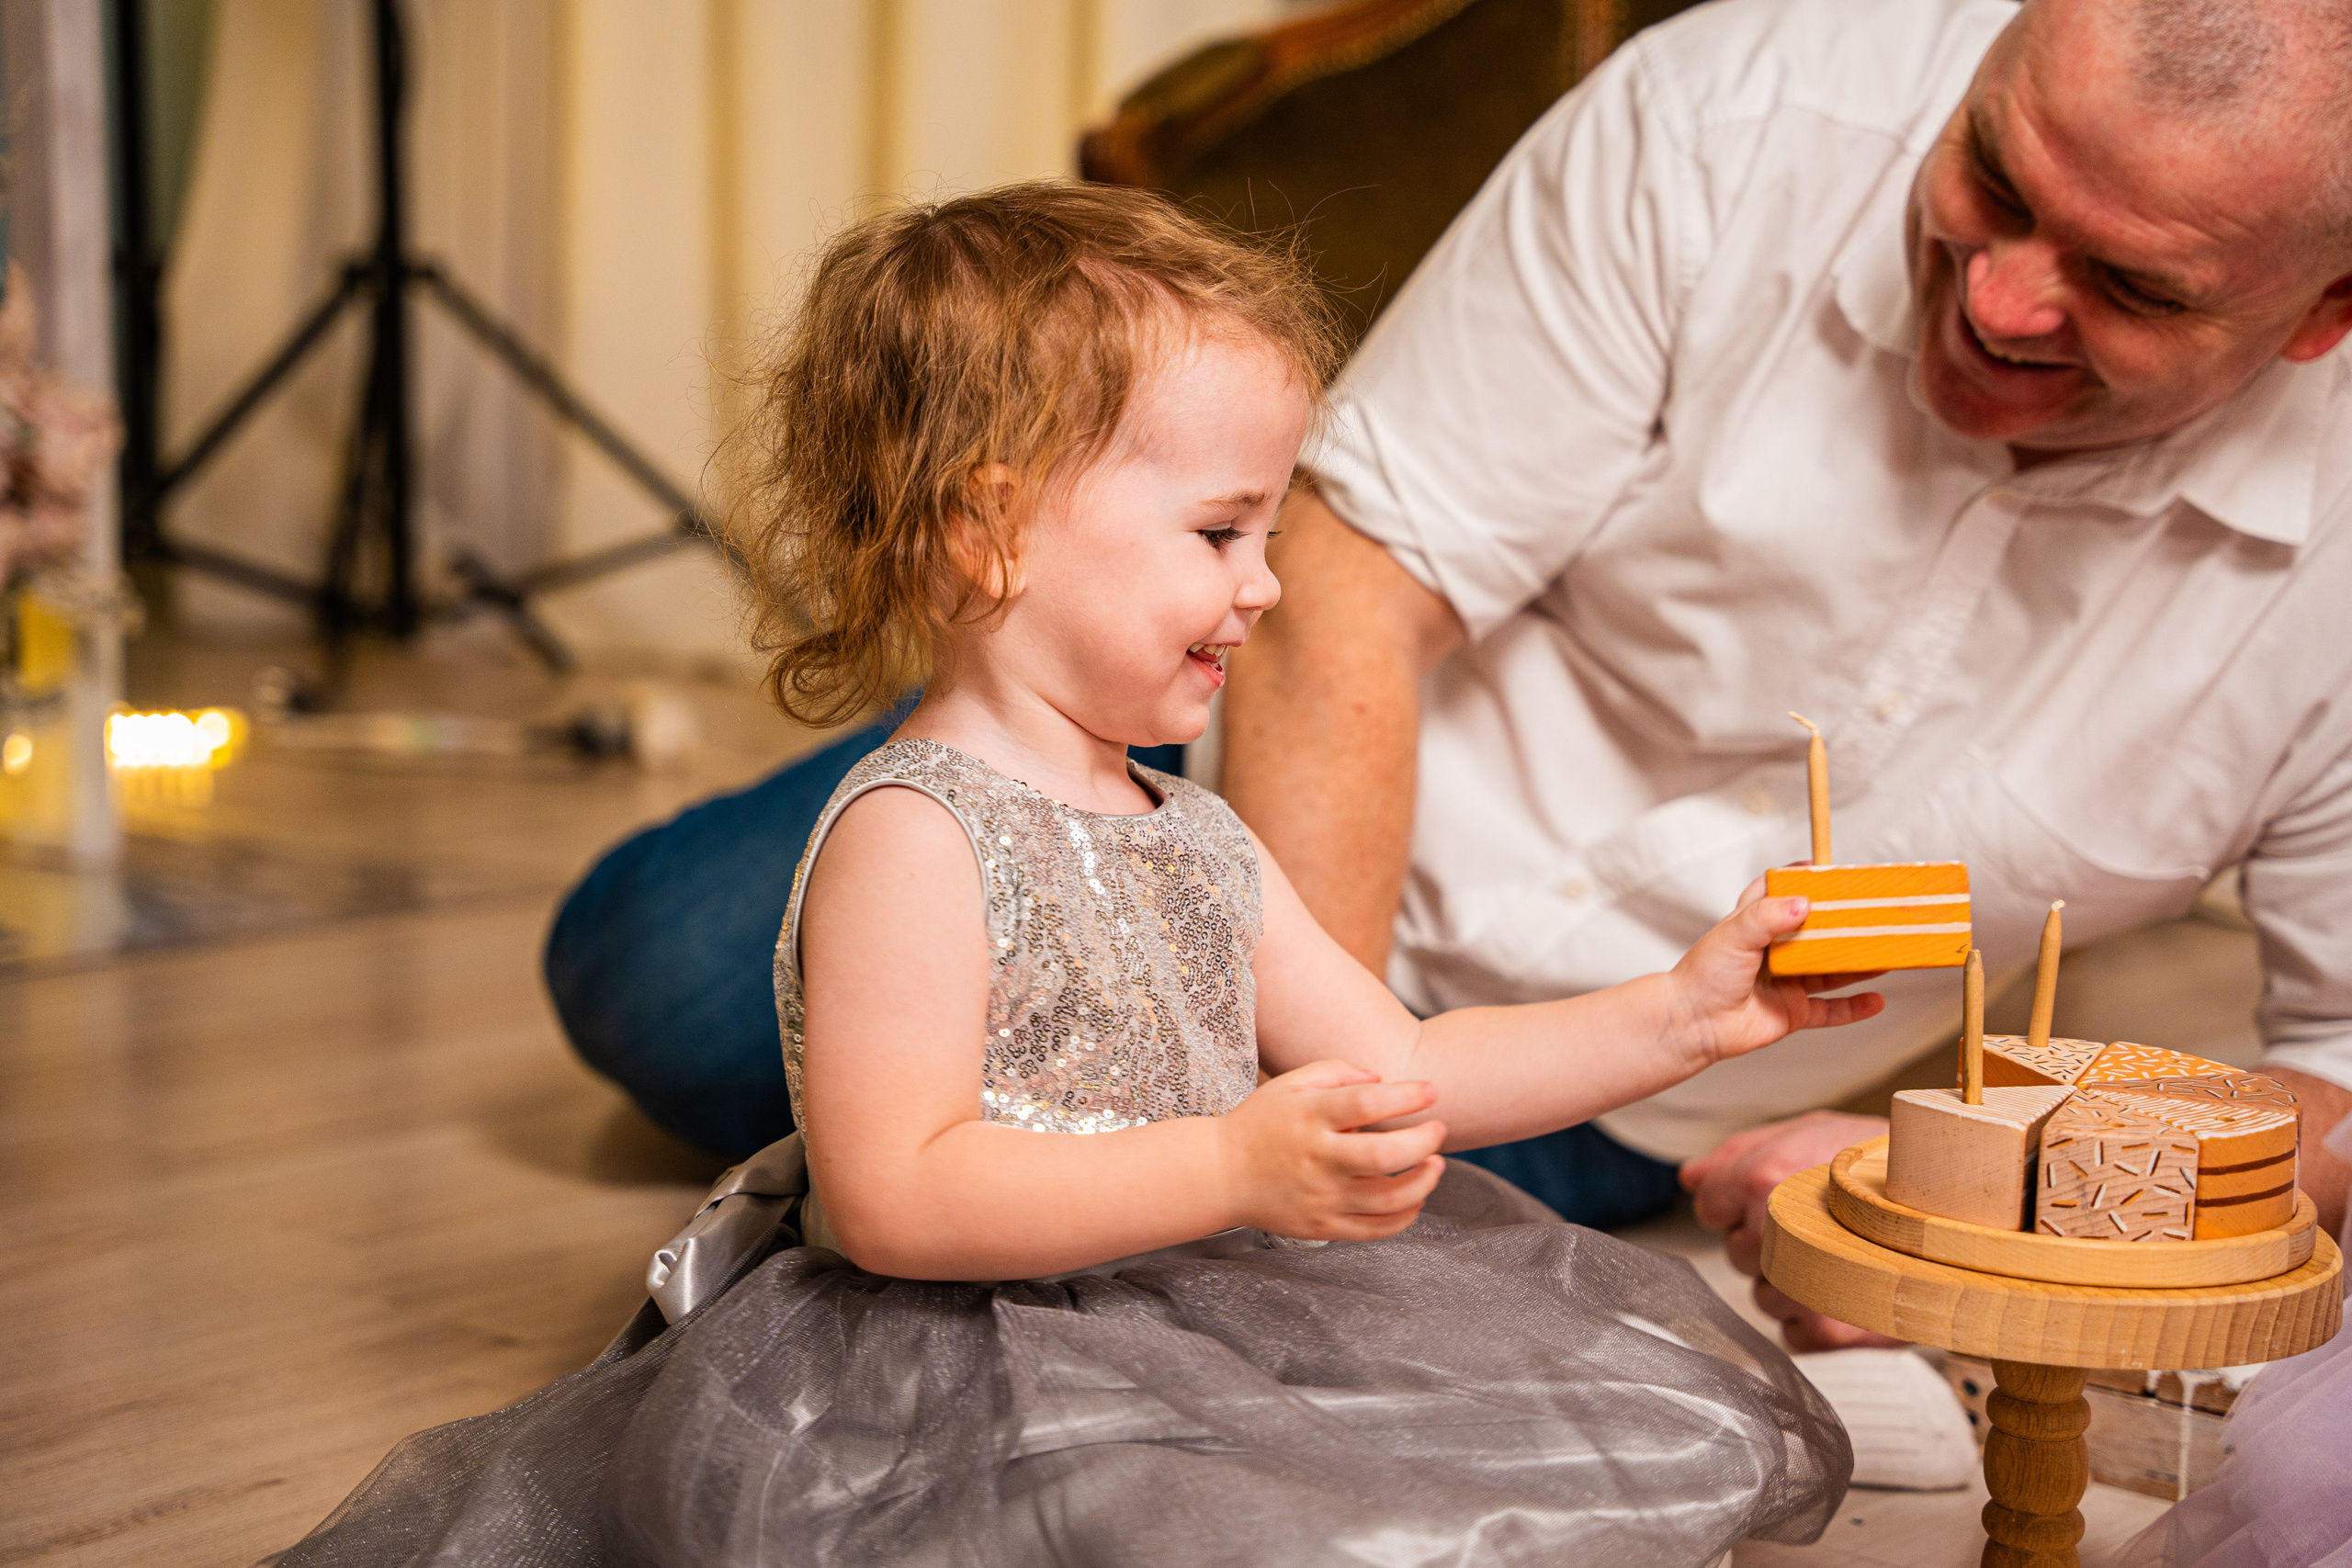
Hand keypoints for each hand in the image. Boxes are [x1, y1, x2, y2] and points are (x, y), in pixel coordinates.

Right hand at [1217, 1060, 1447, 1240]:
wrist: (1220, 1175)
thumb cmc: (1260, 1122)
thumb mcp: (1290, 1083)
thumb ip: (1337, 1070)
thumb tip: (1382, 1079)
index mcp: (1310, 1117)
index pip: (1366, 1104)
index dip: (1407, 1097)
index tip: (1431, 1091)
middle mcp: (1317, 1159)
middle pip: (1385, 1157)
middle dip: (1424, 1143)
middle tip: (1439, 1131)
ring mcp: (1321, 1197)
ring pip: (1388, 1199)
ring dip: (1424, 1182)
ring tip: (1435, 1166)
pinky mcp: (1322, 1227)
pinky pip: (1376, 1230)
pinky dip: (1405, 1216)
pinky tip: (1415, 1198)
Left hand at [1663, 875, 1886, 1065]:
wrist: (1692, 1024)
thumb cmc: (1703, 976)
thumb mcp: (1735, 935)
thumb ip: (1769, 916)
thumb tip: (1805, 904)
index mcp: (1756, 925)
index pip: (1780, 893)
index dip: (1802, 881)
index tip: (1831, 871)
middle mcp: (1775, 953)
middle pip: (1818, 934)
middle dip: (1846, 927)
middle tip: (1877, 915)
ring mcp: (1787, 983)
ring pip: (1832, 971)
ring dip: (1860, 964)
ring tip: (1889, 953)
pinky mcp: (1792, 1013)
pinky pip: (1830, 1011)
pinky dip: (1854, 1008)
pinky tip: (1877, 1000)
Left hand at [1679, 1110, 1906, 1350]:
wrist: (1962, 1207)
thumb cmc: (1884, 1163)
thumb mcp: (1810, 1130)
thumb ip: (1739, 1153)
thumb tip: (1692, 1178)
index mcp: (1762, 1178)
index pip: (1709, 1207)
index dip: (1737, 1202)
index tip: (1775, 1196)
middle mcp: (1774, 1232)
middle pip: (1736, 1253)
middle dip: (1765, 1241)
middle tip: (1817, 1223)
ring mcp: (1801, 1283)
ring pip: (1763, 1296)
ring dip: (1791, 1281)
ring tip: (1840, 1254)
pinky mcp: (1831, 1329)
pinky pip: (1793, 1334)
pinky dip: (1815, 1317)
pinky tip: (1848, 1288)